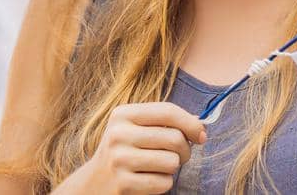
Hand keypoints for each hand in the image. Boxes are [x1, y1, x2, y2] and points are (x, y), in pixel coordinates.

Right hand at [57, 102, 207, 193]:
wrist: (94, 182)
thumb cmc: (124, 151)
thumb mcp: (135, 129)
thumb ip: (165, 122)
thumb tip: (200, 123)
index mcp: (122, 115)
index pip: (168, 111)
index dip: (191, 123)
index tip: (202, 135)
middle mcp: (118, 135)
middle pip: (175, 138)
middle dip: (186, 150)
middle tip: (180, 156)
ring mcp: (119, 160)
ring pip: (172, 162)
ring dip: (172, 168)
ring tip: (159, 167)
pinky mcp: (124, 184)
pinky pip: (164, 182)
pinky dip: (163, 183)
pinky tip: (149, 180)